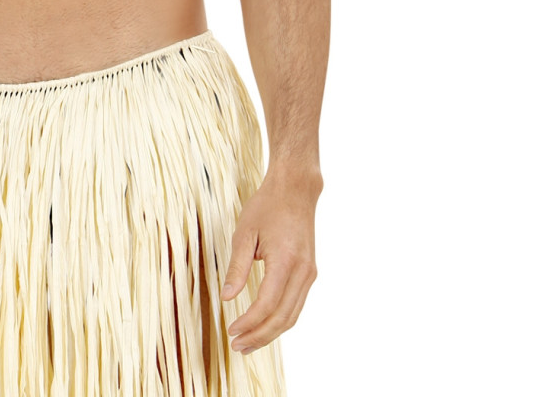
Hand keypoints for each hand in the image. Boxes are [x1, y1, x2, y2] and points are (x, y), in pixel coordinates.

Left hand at [220, 167, 319, 353]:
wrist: (296, 189)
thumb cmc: (267, 206)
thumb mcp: (244, 233)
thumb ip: (236, 267)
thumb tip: (227, 299)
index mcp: (286, 262)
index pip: (267, 305)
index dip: (249, 323)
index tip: (230, 330)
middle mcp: (303, 272)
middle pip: (283, 318)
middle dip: (259, 336)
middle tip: (237, 346)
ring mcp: (309, 274)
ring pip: (292, 315)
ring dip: (270, 333)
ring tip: (248, 342)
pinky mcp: (309, 272)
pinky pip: (296, 304)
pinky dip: (280, 319)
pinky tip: (263, 324)